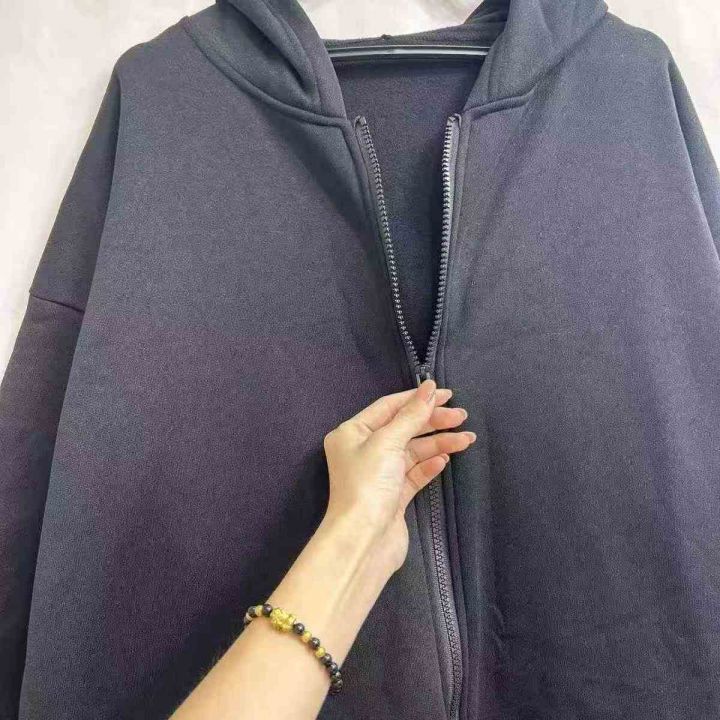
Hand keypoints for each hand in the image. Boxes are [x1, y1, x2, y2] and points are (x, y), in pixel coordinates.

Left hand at [321, 379, 474, 573]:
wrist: (364, 540)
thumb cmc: (368, 485)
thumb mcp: (388, 442)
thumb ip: (411, 415)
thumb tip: (429, 388)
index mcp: (352, 433)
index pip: (389, 407)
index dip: (417, 398)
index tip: (446, 394)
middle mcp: (363, 450)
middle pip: (403, 427)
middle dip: (433, 421)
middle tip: (462, 416)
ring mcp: (379, 474)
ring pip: (413, 451)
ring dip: (439, 443)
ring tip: (466, 439)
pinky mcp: (393, 495)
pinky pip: (415, 472)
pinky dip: (430, 464)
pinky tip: (445, 460)